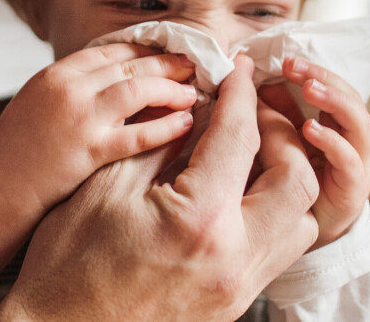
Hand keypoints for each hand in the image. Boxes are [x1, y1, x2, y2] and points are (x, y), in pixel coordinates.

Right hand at [0, 43, 197, 221]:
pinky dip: (165, 127)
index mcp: (57, 73)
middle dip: (167, 64)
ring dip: (171, 89)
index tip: (169, 53)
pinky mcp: (88, 150)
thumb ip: (76, 87)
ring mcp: (79, 117)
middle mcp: (69, 88)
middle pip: (130, 64)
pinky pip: (137, 134)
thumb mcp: (39, 101)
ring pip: (138, 90)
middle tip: (194, 66)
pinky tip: (184, 124)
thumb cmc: (18, 150)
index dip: (146, 49)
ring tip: (193, 93)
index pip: (112, 49)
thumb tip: (117, 79)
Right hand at [0, 56, 319, 320]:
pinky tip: (240, 193)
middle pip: (298, 179)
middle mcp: (234, 259)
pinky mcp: (235, 303)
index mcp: (200, 222)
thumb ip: (161, 141)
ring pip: (302, 221)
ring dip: (286, 178)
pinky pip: (278, 250)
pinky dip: (273, 212)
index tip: (237, 71)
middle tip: (252, 112)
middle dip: (282, 134)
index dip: (240, 94)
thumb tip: (197, 108)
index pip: (240, 138)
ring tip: (253, 152)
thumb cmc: (67, 265)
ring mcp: (239, 287)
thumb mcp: (107, 186)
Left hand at [263, 57, 369, 248]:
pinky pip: (352, 163)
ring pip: (360, 124)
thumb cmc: (280, 184)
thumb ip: (271, 111)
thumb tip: (249, 75)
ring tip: (310, 88)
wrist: (290, 239)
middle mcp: (352, 141)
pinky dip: (333, 142)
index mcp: (335, 125)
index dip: (316, 70)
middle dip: (325, 78)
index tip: (287, 60)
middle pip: (352, 99)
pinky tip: (310, 129)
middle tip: (296, 66)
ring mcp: (356, 166)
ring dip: (335, 101)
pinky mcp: (352, 193)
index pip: (336, 87)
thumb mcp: (273, 138)